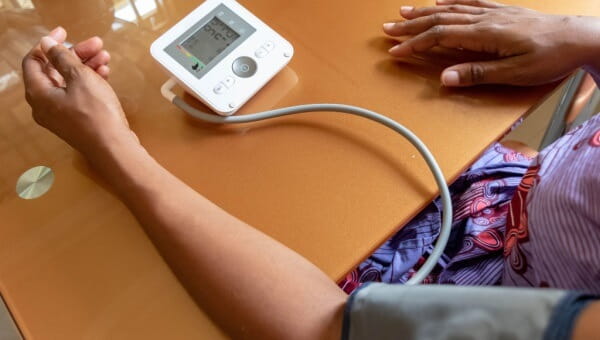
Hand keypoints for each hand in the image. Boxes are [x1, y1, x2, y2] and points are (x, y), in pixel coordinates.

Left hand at [22, 27, 136, 155]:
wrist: (114, 147)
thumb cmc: (96, 112)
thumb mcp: (80, 78)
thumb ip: (62, 58)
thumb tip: (46, 44)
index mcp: (39, 93)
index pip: (33, 61)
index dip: (48, 44)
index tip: (66, 33)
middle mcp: (45, 105)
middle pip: (54, 71)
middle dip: (75, 55)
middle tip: (96, 45)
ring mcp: (61, 115)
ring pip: (69, 82)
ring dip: (86, 67)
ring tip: (106, 58)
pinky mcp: (77, 121)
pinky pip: (78, 95)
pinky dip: (89, 83)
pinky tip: (105, 75)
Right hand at [383, 0, 599, 86]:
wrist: (579, 37)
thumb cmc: (550, 57)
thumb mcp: (514, 72)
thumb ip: (477, 74)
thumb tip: (444, 78)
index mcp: (485, 34)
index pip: (440, 37)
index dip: (414, 44)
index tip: (395, 51)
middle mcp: (485, 19)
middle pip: (439, 19)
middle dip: (410, 26)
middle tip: (387, 30)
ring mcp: (493, 12)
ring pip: (450, 9)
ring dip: (424, 12)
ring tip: (403, 13)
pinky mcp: (501, 11)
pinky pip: (470, 1)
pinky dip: (451, 0)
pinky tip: (440, 0)